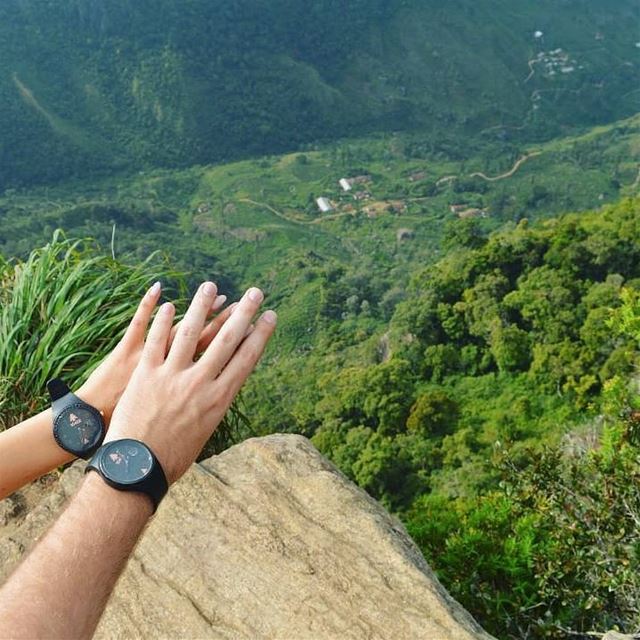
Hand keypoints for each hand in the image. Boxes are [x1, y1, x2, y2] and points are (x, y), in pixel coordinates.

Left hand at [104, 282, 275, 483]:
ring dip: (202, 306)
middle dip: (244, 312)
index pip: (247, 358)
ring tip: (210, 285)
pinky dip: (164, 322)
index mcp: (219, 399)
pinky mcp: (145, 374)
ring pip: (191, 332)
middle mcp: (200, 384)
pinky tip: (170, 305)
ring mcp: (172, 376)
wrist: (137, 469)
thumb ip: (214, 400)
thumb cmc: (174, 455)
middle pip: (227, 340)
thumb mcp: (206, 428)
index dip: (260, 334)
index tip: (270, 316)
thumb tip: (222, 380)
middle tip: (254, 292)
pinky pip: (157, 341)